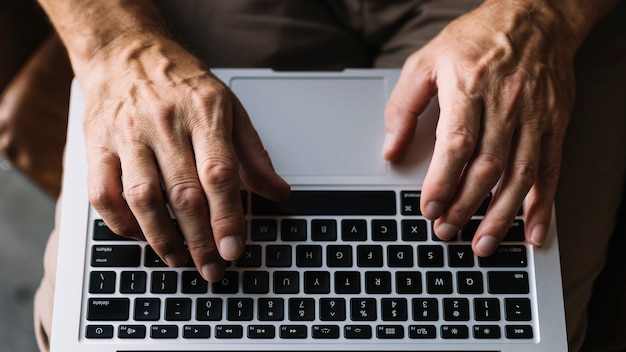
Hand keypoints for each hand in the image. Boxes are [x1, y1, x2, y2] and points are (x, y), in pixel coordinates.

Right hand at [80, 33, 289, 280]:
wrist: (127, 54)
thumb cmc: (183, 83)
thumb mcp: (230, 107)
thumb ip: (254, 154)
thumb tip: (279, 192)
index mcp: (205, 113)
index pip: (219, 174)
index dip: (227, 217)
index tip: (233, 249)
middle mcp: (165, 123)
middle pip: (183, 194)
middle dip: (200, 240)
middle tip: (211, 268)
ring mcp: (128, 135)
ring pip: (142, 199)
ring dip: (162, 238)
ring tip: (180, 258)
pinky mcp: (98, 145)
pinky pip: (103, 194)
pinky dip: (121, 223)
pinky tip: (141, 234)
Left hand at [383, 0, 576, 255]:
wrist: (535, 17)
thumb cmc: (477, 39)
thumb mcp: (426, 61)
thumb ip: (404, 106)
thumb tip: (391, 149)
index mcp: (469, 88)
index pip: (456, 145)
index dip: (442, 182)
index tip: (428, 209)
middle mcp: (505, 105)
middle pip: (487, 167)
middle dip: (465, 206)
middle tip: (446, 231)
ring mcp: (534, 117)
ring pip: (519, 176)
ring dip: (501, 216)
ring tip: (483, 244)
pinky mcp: (554, 124)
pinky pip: (550, 170)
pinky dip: (542, 205)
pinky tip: (532, 231)